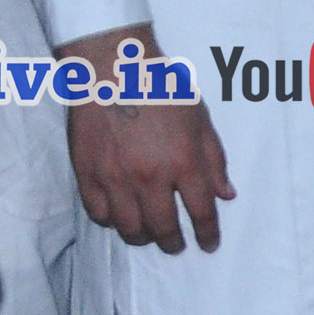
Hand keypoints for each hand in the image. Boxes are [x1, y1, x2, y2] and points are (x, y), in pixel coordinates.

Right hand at [66, 33, 232, 252]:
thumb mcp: (201, 119)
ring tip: (150, 235)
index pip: (201, 212)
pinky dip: (112, 222)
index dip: (208, 234)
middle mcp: (149, 176)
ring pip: (129, 229)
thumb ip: (214, 160)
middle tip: (177, 245)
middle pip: (163, 228)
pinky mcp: (87, 175)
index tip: (209, 244)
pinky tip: (121, 217)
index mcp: (183, 162)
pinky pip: (99, 215)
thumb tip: (226, 195)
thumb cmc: (163, 88)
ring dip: (143, 237)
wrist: (113, 69)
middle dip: (174, 243)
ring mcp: (115, 178)